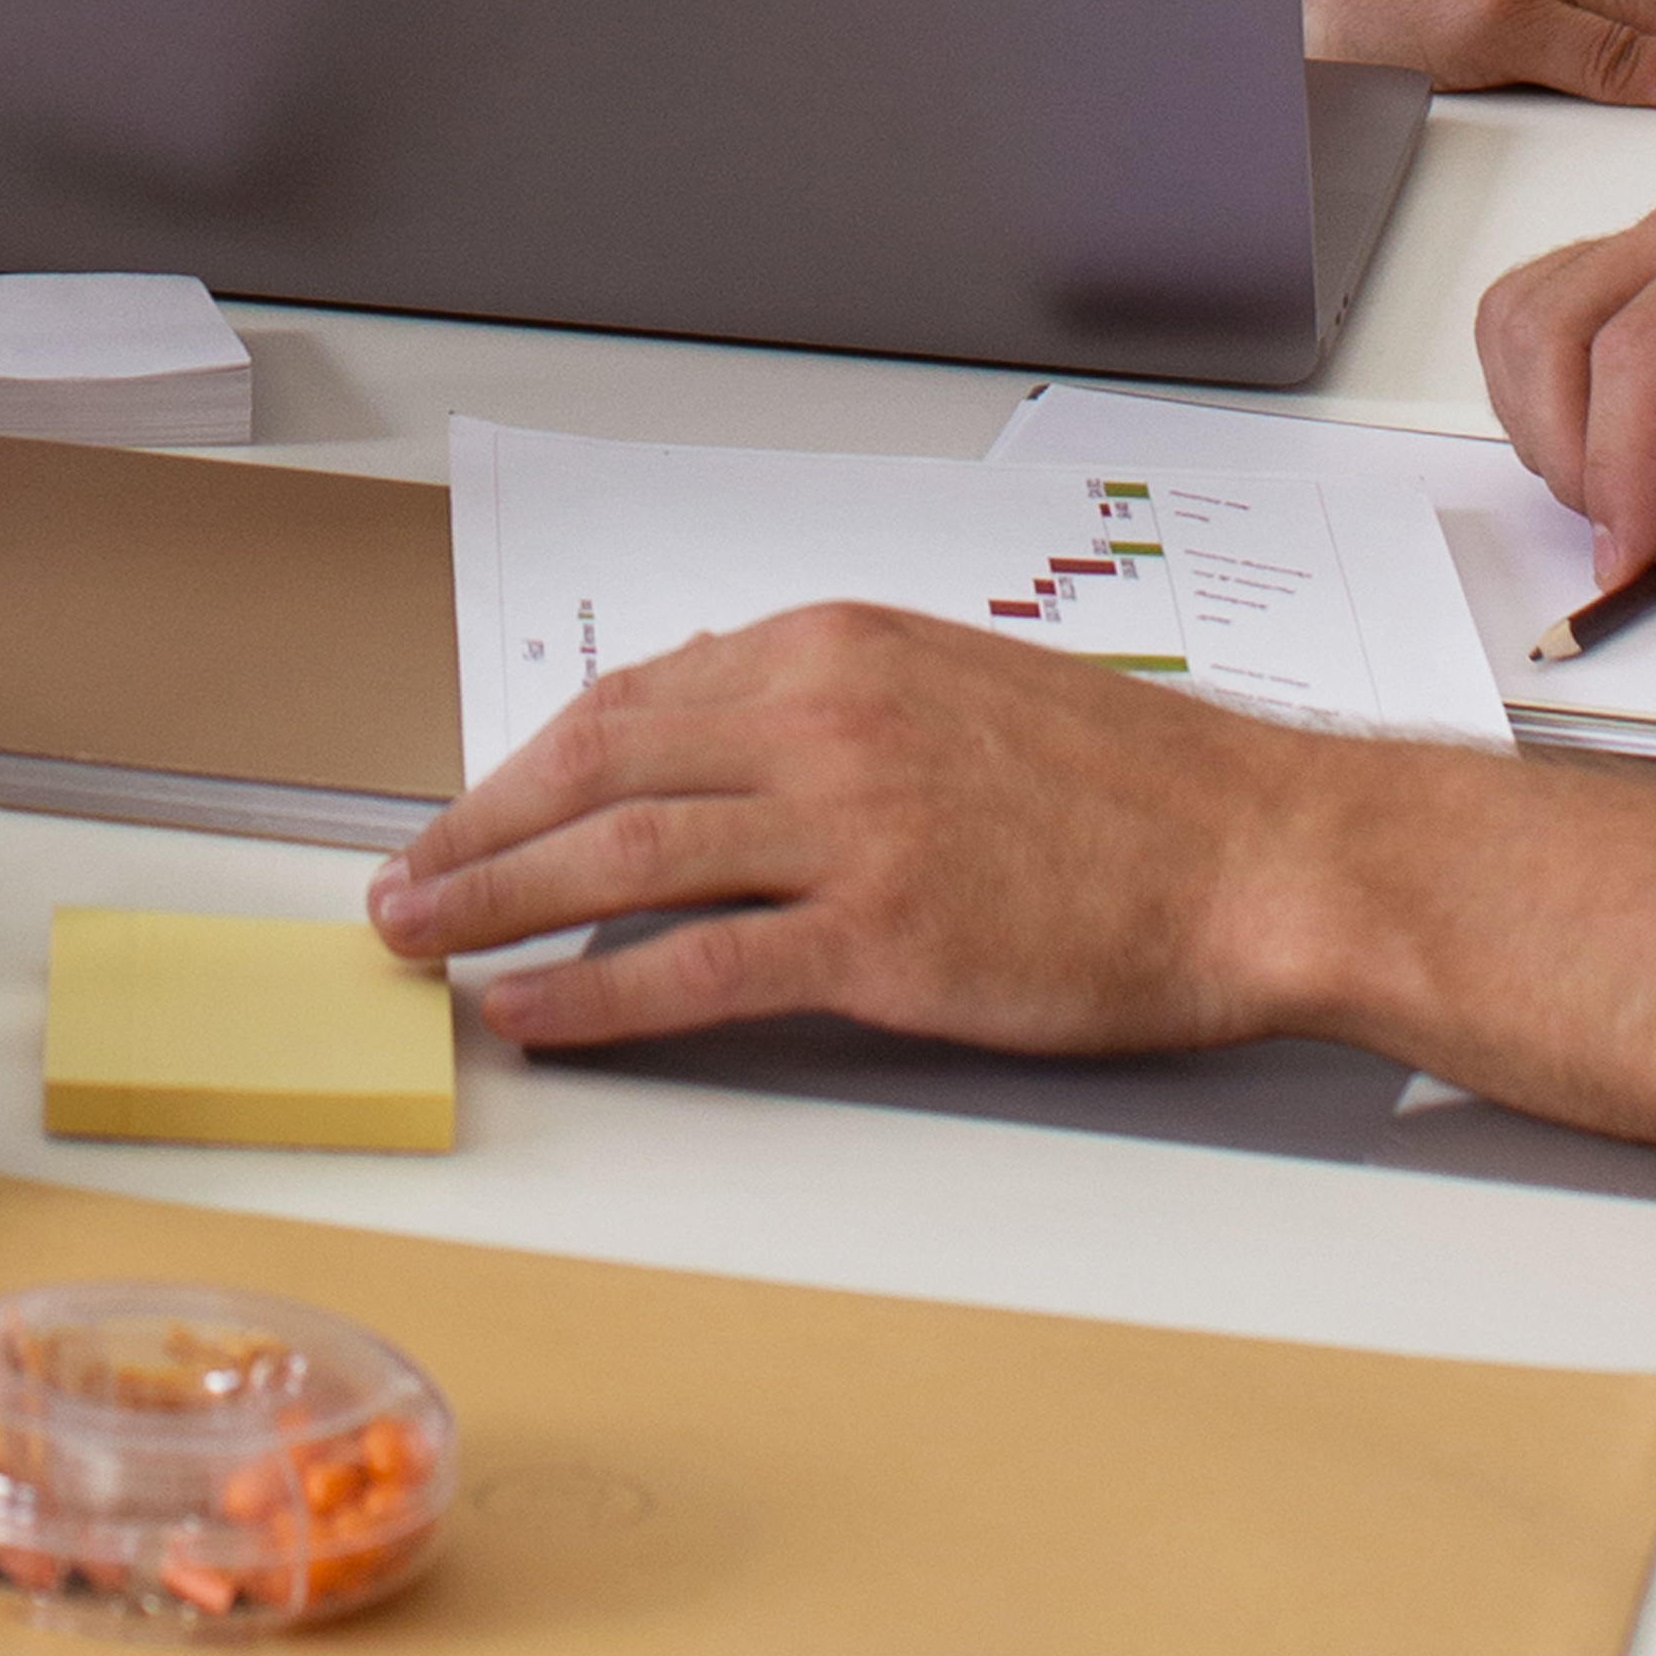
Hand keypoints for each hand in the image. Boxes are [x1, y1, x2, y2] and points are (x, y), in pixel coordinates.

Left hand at [367, 604, 1316, 1061]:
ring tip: (424, 945)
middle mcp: (822, 717)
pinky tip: (533, 1010)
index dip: (525, 766)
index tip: (468, 813)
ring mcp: (849, 826)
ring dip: (497, 903)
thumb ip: (824, 701)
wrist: (1257, 849)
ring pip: (619, 860)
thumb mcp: (951, 685)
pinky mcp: (883, 938)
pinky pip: (697, 967)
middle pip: (594, 770)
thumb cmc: (1127, 783)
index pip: (627, 700)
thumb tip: (700, 726)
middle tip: (398, 887)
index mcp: (832, 645)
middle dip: (474, 831)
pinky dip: (595, 994)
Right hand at [1476, 171, 1655, 594]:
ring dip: (1543, 419)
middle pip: (1555, 323)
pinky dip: (1547, 390)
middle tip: (1627, 542)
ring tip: (1620, 501)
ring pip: (1528, 311)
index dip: (1615, 463)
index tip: (1632, 551)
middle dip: (1568, 452)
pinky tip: (1606, 452)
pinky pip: (1548, 311)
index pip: (1638, 348)